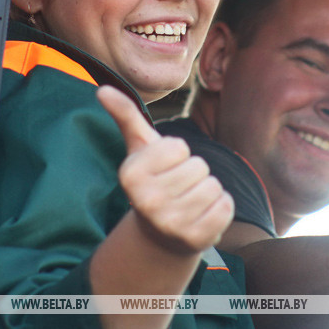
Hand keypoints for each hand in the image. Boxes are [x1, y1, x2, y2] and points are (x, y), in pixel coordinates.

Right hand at [97, 85, 233, 254]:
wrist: (160, 236)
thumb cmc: (153, 180)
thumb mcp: (139, 148)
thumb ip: (126, 116)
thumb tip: (102, 88)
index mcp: (130, 175)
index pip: (180, 147)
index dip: (178, 155)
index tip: (164, 170)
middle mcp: (147, 202)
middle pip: (199, 166)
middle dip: (194, 173)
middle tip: (178, 189)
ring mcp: (171, 224)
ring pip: (214, 186)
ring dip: (207, 191)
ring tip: (189, 203)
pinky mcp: (195, 239)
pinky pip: (226, 206)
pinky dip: (220, 208)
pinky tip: (202, 216)